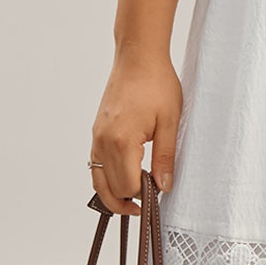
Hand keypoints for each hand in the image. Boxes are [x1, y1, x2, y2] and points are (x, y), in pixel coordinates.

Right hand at [90, 52, 182, 214]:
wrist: (138, 57)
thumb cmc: (156, 84)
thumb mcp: (170, 122)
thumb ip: (165, 157)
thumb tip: (164, 186)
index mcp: (121, 140)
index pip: (126, 186)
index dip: (143, 196)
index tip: (159, 194)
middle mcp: (103, 140)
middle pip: (108, 187)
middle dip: (125, 201)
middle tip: (145, 207)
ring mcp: (97, 136)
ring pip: (96, 178)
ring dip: (112, 193)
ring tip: (133, 200)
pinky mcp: (97, 131)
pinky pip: (95, 163)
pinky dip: (105, 177)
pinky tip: (123, 177)